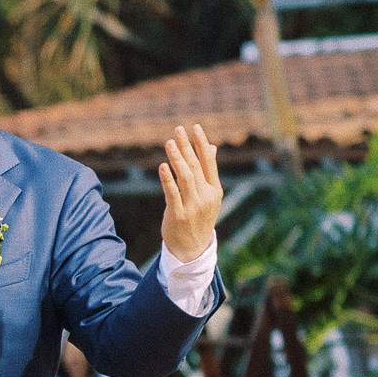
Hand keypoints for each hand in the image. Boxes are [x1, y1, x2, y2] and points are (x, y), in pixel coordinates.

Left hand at [159, 123, 220, 262]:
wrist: (193, 248)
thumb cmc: (198, 217)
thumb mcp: (208, 195)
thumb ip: (208, 171)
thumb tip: (211, 146)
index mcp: (214, 190)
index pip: (208, 162)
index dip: (201, 144)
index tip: (195, 128)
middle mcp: (205, 196)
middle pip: (195, 167)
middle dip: (186, 147)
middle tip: (178, 130)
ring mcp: (193, 206)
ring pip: (185, 177)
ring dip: (177, 159)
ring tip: (169, 143)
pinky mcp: (178, 215)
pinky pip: (172, 194)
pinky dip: (168, 179)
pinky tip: (162, 166)